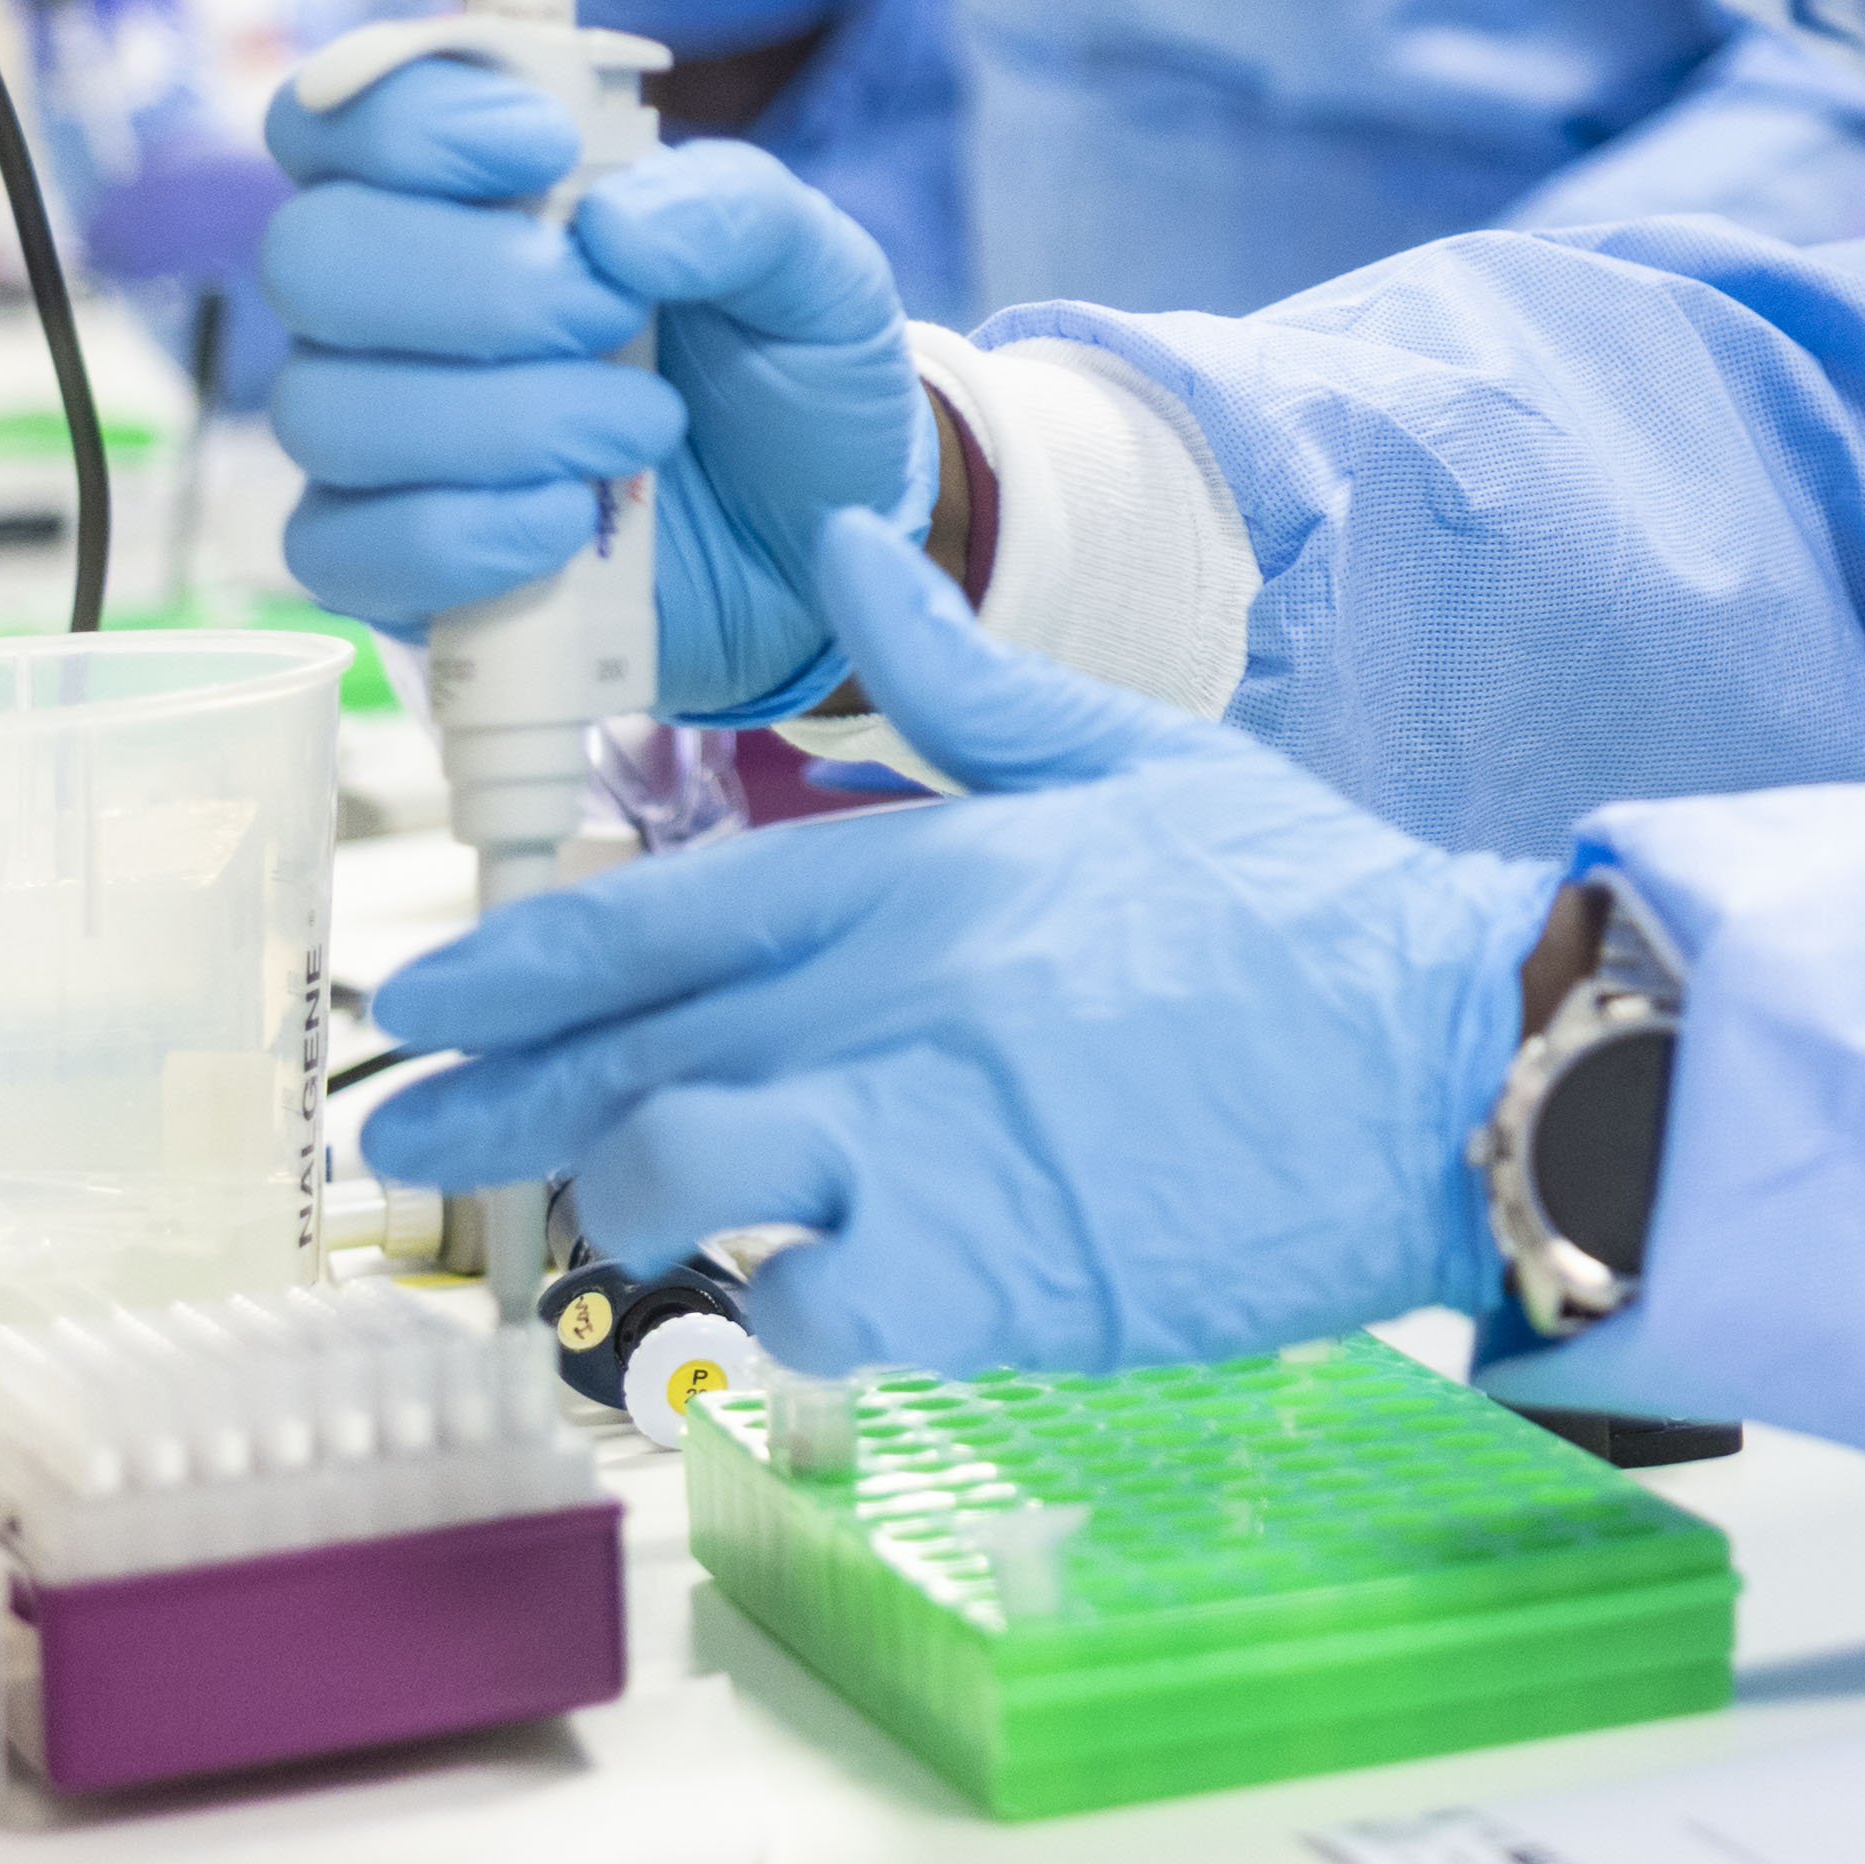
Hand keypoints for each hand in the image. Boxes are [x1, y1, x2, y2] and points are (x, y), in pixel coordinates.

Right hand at [255, 52, 919, 714]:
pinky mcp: (381, 556)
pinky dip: (464, 533)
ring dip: (500, 417)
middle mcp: (388, 299)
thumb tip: (615, 225)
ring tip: (641, 427)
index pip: (340, 113)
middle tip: (613, 313)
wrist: (816, 535)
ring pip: (325, 407)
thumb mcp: (813, 265)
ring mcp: (372, 431)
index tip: (544, 148)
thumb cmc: (785, 367)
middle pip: (309, 256)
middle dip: (472, 284)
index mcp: (463, 187)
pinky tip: (569, 521)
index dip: (410, 120)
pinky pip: (343, 546)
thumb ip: (736, 210)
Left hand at [365, 514, 1546, 1375]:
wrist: (1447, 1059)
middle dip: (499, 1111)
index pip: (655, 921)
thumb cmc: (1305, 913)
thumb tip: (842, 541)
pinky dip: (773, 1322)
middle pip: (631, 1061)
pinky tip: (778, 1314)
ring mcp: (928, 1140)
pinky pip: (803, 1314)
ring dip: (632, 1219)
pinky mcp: (985, 1274)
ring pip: (680, 1186)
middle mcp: (896, 997)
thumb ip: (961, 678)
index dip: (514, 973)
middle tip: (417, 1147)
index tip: (425, 1004)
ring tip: (628, 1233)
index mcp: (926, 869)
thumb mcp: (1137, 755)